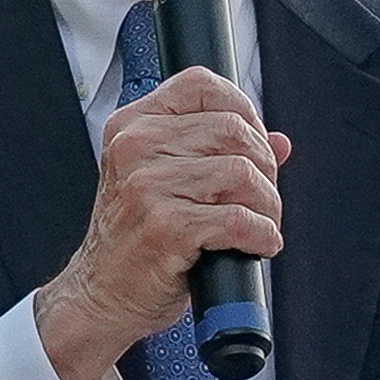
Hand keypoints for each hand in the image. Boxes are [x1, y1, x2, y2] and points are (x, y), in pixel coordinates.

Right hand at [32, 65, 288, 379]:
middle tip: (263, 197)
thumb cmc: (135, 240)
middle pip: (232, 129)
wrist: (101, 294)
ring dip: (267, 205)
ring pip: (241, 172)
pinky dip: (261, 234)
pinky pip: (237, 219)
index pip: (202, 85)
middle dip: (264, 165)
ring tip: (260, 225)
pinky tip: (259, 245)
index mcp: (132, 125)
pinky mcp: (165, 227)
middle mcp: (135, 147)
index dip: (244, 110)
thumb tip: (279, 142)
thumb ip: (215, 154)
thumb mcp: (163, 182)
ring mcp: (146, 186)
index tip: (255, 146)